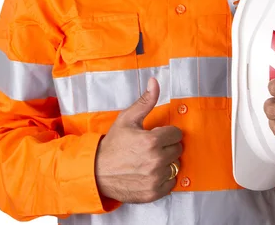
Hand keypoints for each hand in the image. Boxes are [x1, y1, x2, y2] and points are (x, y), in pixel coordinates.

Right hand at [95, 78, 182, 202]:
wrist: (96, 172)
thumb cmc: (112, 145)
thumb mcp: (127, 119)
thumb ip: (145, 101)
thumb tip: (155, 82)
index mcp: (152, 141)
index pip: (176, 134)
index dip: (166, 133)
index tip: (156, 135)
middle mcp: (156, 161)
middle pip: (178, 149)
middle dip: (167, 147)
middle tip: (151, 148)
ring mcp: (155, 178)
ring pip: (175, 165)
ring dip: (166, 163)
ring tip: (150, 160)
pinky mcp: (154, 192)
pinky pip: (171, 183)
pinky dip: (164, 178)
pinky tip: (151, 172)